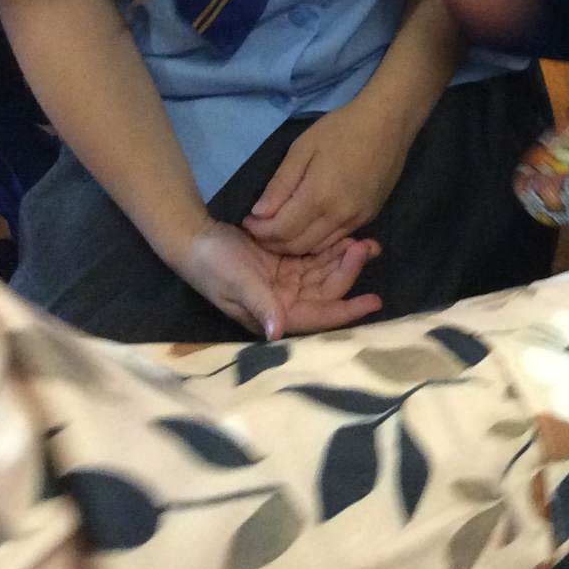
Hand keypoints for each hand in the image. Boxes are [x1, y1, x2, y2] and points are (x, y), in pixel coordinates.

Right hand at [173, 218, 381, 339]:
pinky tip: (346, 235)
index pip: (318, 316)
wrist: (193, 238)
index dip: (347, 310)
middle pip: (326, 291)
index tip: (374, 302)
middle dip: (348, 272)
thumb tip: (277, 333)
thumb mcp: (237, 282)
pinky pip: (315, 259)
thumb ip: (260, 305)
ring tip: (366, 241)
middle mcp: (285, 302)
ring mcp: (286, 282)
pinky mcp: (284, 263)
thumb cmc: (213, 265)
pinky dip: (330, 249)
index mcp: (275, 314)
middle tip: (366, 246)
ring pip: (324, 274)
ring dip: (344, 259)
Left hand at [244, 98, 416, 254]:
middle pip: (298, 246)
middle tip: (260, 228)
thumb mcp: (302, 148)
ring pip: (317, 248)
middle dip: (273, 242)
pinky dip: (316, 240)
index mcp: (319, 196)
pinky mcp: (368, 218)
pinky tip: (306, 226)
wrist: (387, 123)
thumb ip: (280, 184)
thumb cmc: (341, 129)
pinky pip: (336, 240)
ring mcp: (357, 220)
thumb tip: (258, 213)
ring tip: (279, 228)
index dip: (259, 231)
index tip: (247, 221)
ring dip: (294, 245)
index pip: (281, 230)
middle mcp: (339, 216)